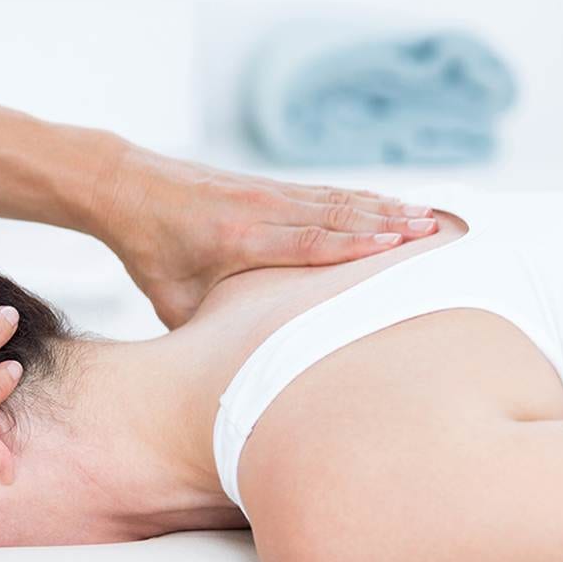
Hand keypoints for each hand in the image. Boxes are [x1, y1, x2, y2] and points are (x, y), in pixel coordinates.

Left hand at [97, 142, 438, 327]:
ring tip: (431, 218)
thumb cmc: (149, 252)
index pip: (303, 241)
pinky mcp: (265, 185)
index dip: (350, 244)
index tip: (397, 245)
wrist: (126, 188)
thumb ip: (206, 330)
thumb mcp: (170, 299)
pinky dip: (360, 197)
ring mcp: (262, 191)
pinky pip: (321, 193)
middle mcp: (254, 209)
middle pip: (331, 215)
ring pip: (333, 200)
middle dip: (385, 223)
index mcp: (234, 239)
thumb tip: (230, 377)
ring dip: (382, 207)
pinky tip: (391, 203)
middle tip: (436, 233)